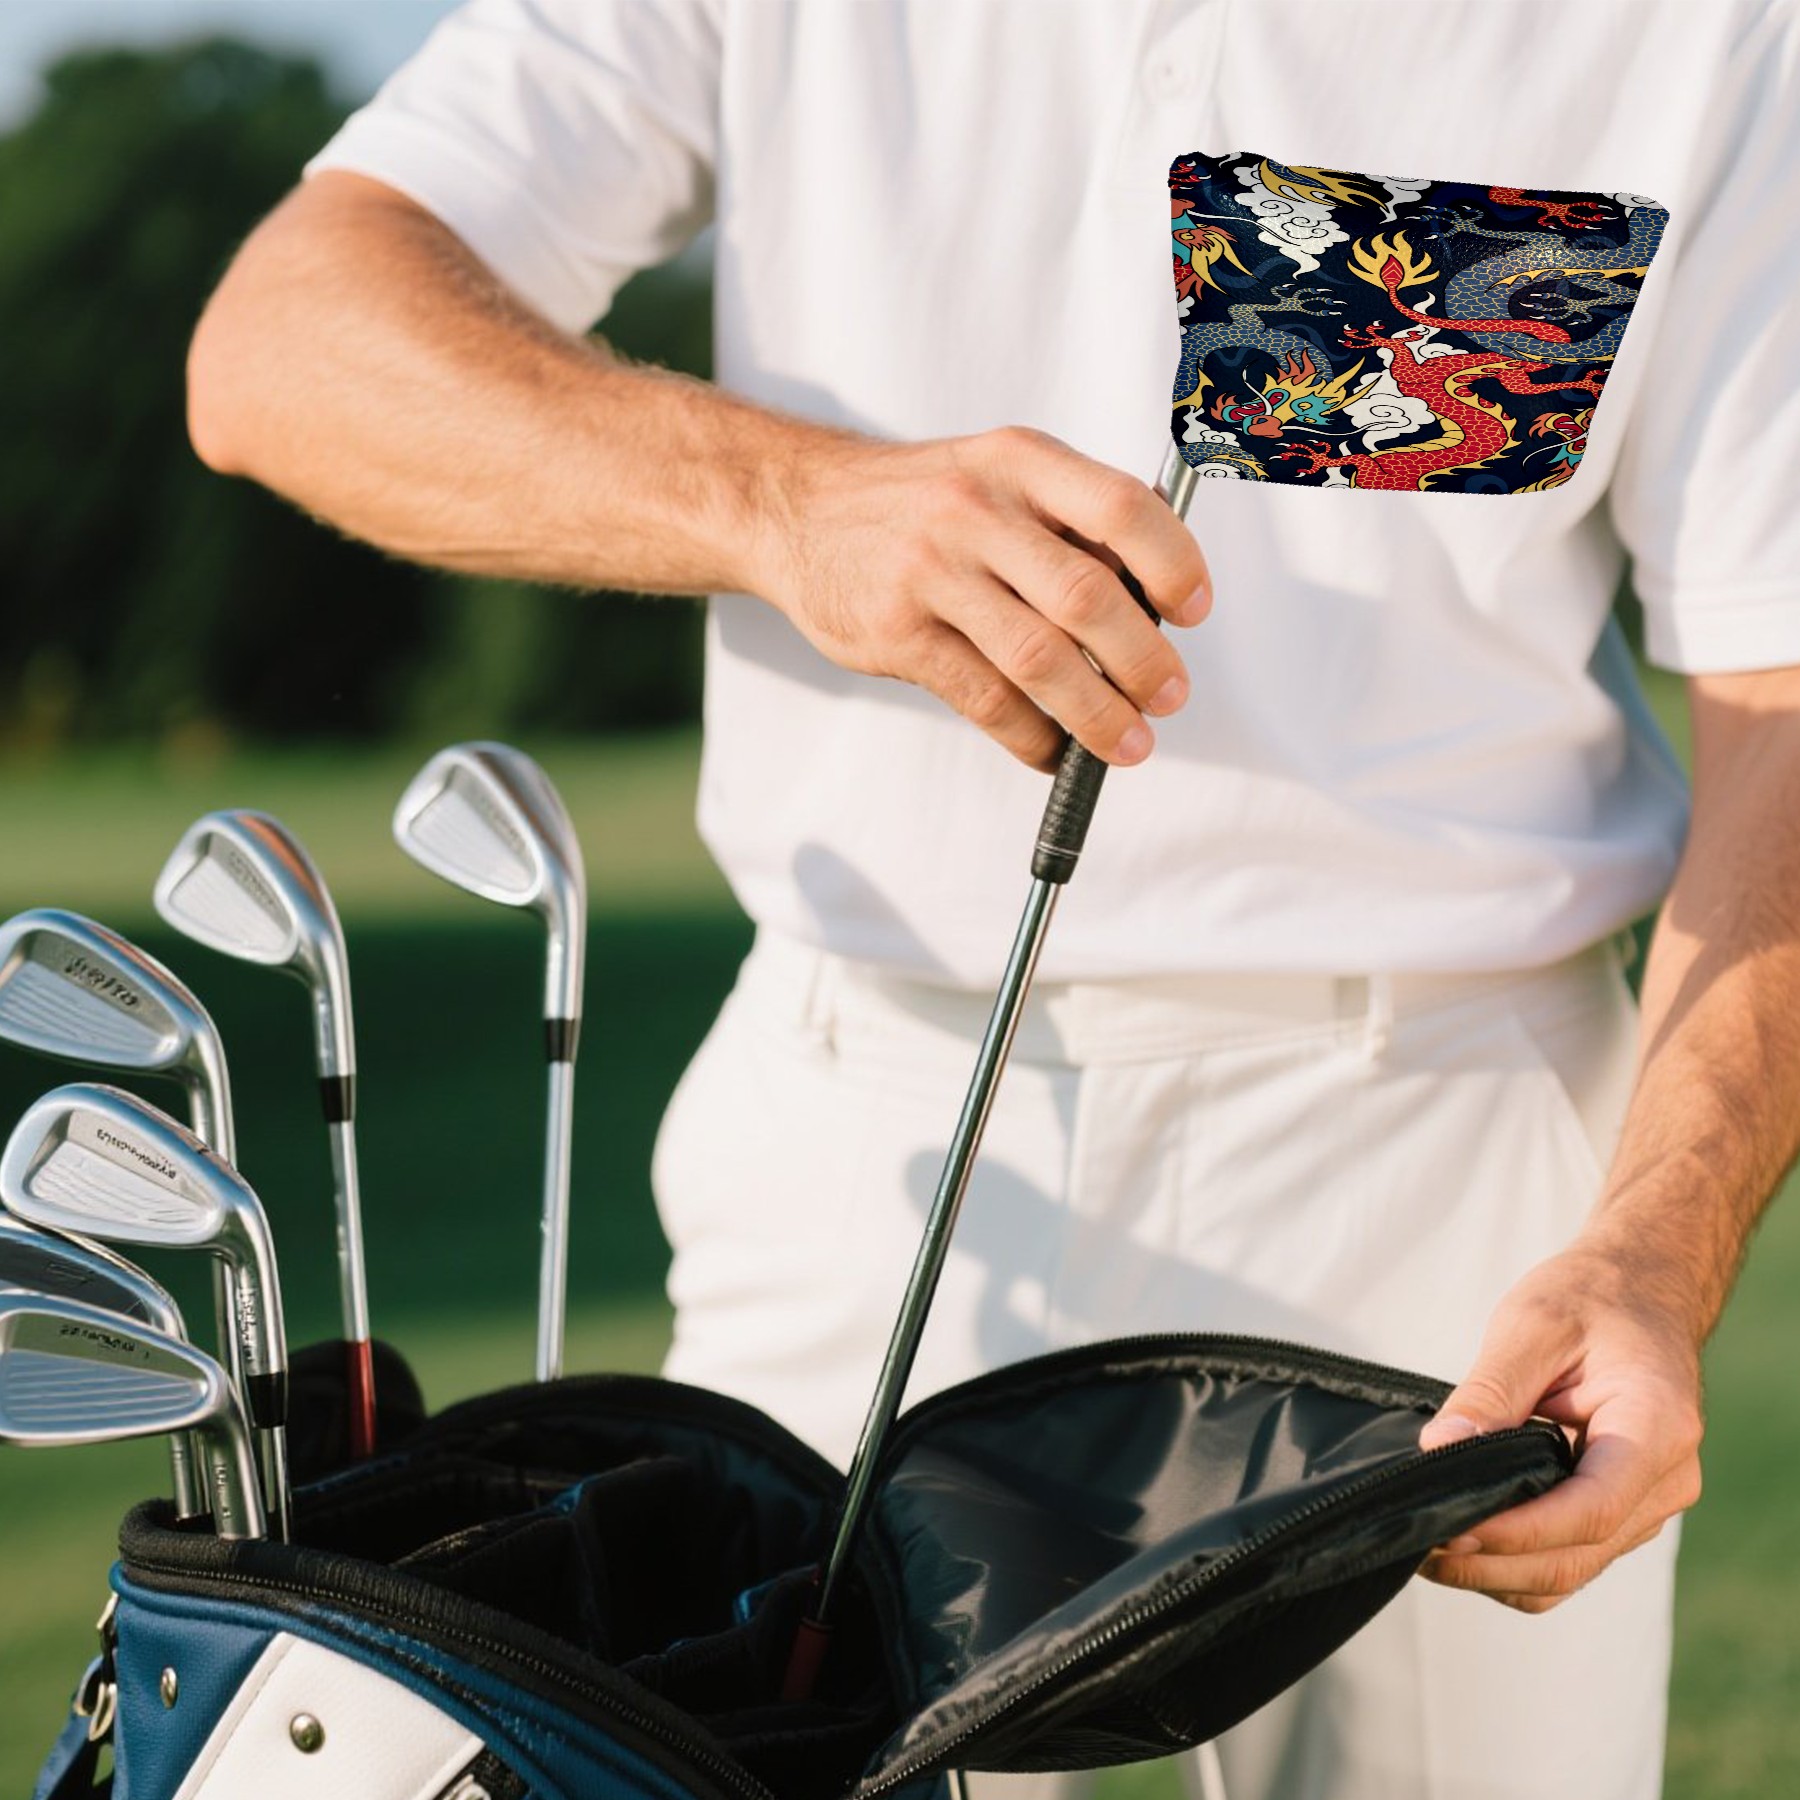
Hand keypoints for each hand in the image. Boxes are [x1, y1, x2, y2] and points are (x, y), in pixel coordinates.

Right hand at [752, 426, 1210, 770]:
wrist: (797, 509)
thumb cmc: (921, 502)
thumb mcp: (996, 473)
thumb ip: (1069, 521)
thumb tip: (1158, 598)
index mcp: (1018, 462)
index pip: (1121, 508)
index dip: (1172, 564)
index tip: (1192, 611)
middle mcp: (976, 509)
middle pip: (1086, 596)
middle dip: (1143, 660)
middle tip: (1169, 697)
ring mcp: (932, 573)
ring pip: (1038, 658)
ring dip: (1097, 714)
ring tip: (1129, 744)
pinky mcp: (897, 634)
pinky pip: (984, 699)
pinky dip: (1032, 736)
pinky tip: (1053, 751)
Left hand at [1416, 1235, 1704, 1612]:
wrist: (1640, 1291)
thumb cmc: (1590, 1299)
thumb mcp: (1532, 1327)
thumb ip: (1488, 1393)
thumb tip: (1437, 1451)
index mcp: (1657, 1428)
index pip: (1591, 1510)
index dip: (1517, 1532)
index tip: (1448, 1528)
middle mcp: (1666, 1480)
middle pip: (1577, 1555)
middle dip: (1491, 1561)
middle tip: (1413, 1542)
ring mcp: (1649, 1502)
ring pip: (1572, 1569)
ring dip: (1496, 1572)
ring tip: (1425, 1546)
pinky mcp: (1623, 1509)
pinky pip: (1571, 1556)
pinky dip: (1515, 1562)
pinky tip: (1462, 1539)